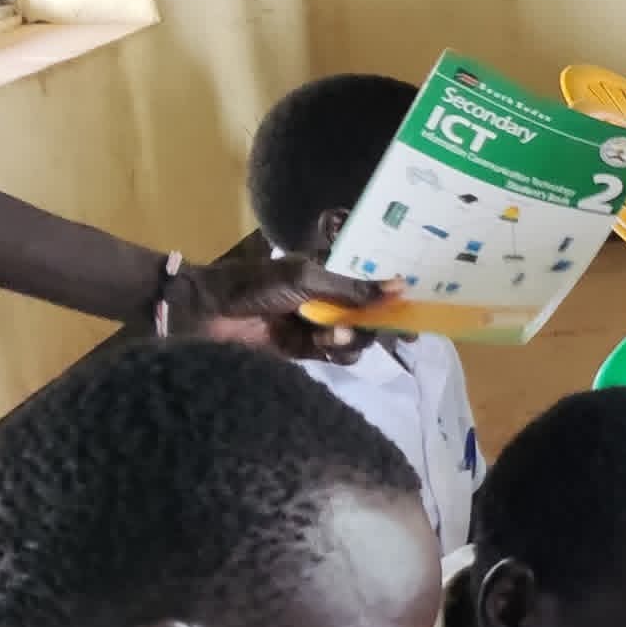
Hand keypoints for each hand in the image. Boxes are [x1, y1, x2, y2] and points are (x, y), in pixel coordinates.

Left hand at [166, 254, 389, 359]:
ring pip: (356, 339)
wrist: (207, 313)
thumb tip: (401, 287)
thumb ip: (353, 288)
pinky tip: (324, 345)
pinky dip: (336, 352)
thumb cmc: (255, 285)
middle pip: (370, 316)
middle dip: (381, 325)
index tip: (418, 314)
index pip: (372, 284)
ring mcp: (316, 326)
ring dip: (354, 339)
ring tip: (338, 337)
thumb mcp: (307, 280)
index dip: (396, 298)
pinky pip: (335, 355)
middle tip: (396, 336)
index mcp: (330, 272)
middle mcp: (328, 299)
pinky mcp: (304, 350)